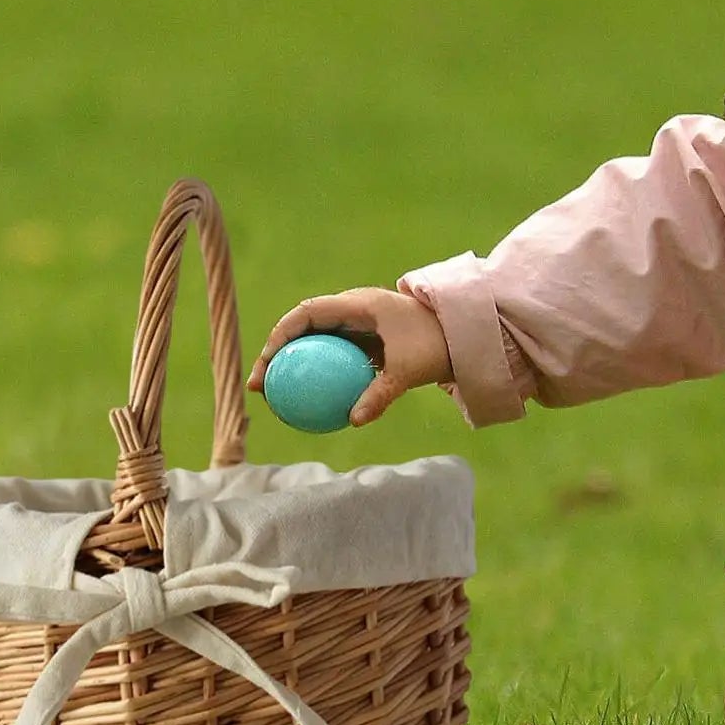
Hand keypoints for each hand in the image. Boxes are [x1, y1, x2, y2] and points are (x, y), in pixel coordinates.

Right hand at [247, 288, 453, 426]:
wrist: (465, 336)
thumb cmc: (438, 346)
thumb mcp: (410, 370)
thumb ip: (381, 393)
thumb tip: (353, 421)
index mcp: (359, 304)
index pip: (307, 314)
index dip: (281, 336)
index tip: (268, 365)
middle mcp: (354, 309)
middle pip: (303, 327)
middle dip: (277, 353)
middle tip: (260, 387)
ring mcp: (359, 324)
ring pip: (316, 342)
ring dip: (294, 364)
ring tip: (274, 398)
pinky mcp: (365, 340)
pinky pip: (333, 356)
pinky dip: (318, 373)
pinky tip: (307, 404)